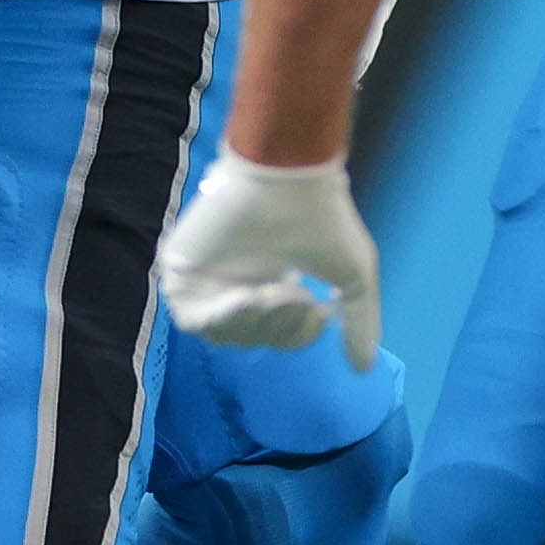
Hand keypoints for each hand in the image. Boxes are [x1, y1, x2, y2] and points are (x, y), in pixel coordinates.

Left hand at [160, 150, 377, 364]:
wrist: (288, 176)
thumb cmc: (322, 218)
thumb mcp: (352, 278)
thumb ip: (358, 322)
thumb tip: (365, 368)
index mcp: (268, 279)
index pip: (277, 334)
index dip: (299, 333)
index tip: (321, 309)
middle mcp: (234, 280)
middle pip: (250, 338)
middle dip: (279, 326)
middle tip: (298, 295)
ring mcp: (205, 277)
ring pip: (223, 336)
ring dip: (256, 321)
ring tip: (276, 290)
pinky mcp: (179, 270)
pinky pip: (193, 321)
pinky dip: (223, 317)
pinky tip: (249, 296)